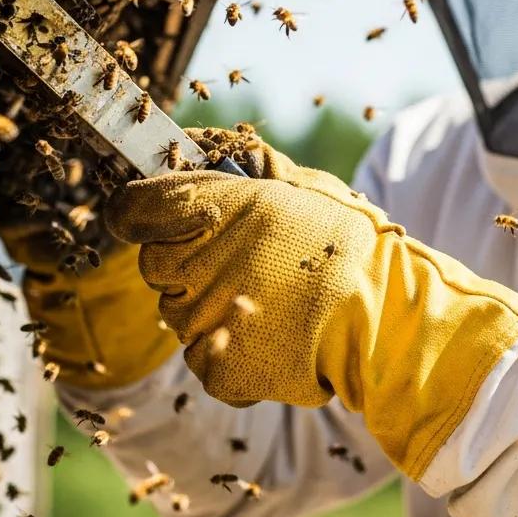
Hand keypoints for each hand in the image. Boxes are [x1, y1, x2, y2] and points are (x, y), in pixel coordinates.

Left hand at [105, 133, 517, 478]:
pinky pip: (203, 357)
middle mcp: (196, 262)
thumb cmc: (350, 242)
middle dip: (188, 262)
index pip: (131, 208)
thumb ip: (244, 168)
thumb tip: (200, 149)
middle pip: (155, 264)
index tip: (161, 218)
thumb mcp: (301, 184)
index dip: (145, 212)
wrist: (385, 315)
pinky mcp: (217, 368)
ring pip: (179, 314)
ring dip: (211, 308)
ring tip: (270, 301)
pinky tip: (271, 336)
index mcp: (214, 207)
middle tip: (244, 264)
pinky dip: (229, 352)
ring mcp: (203, 320)